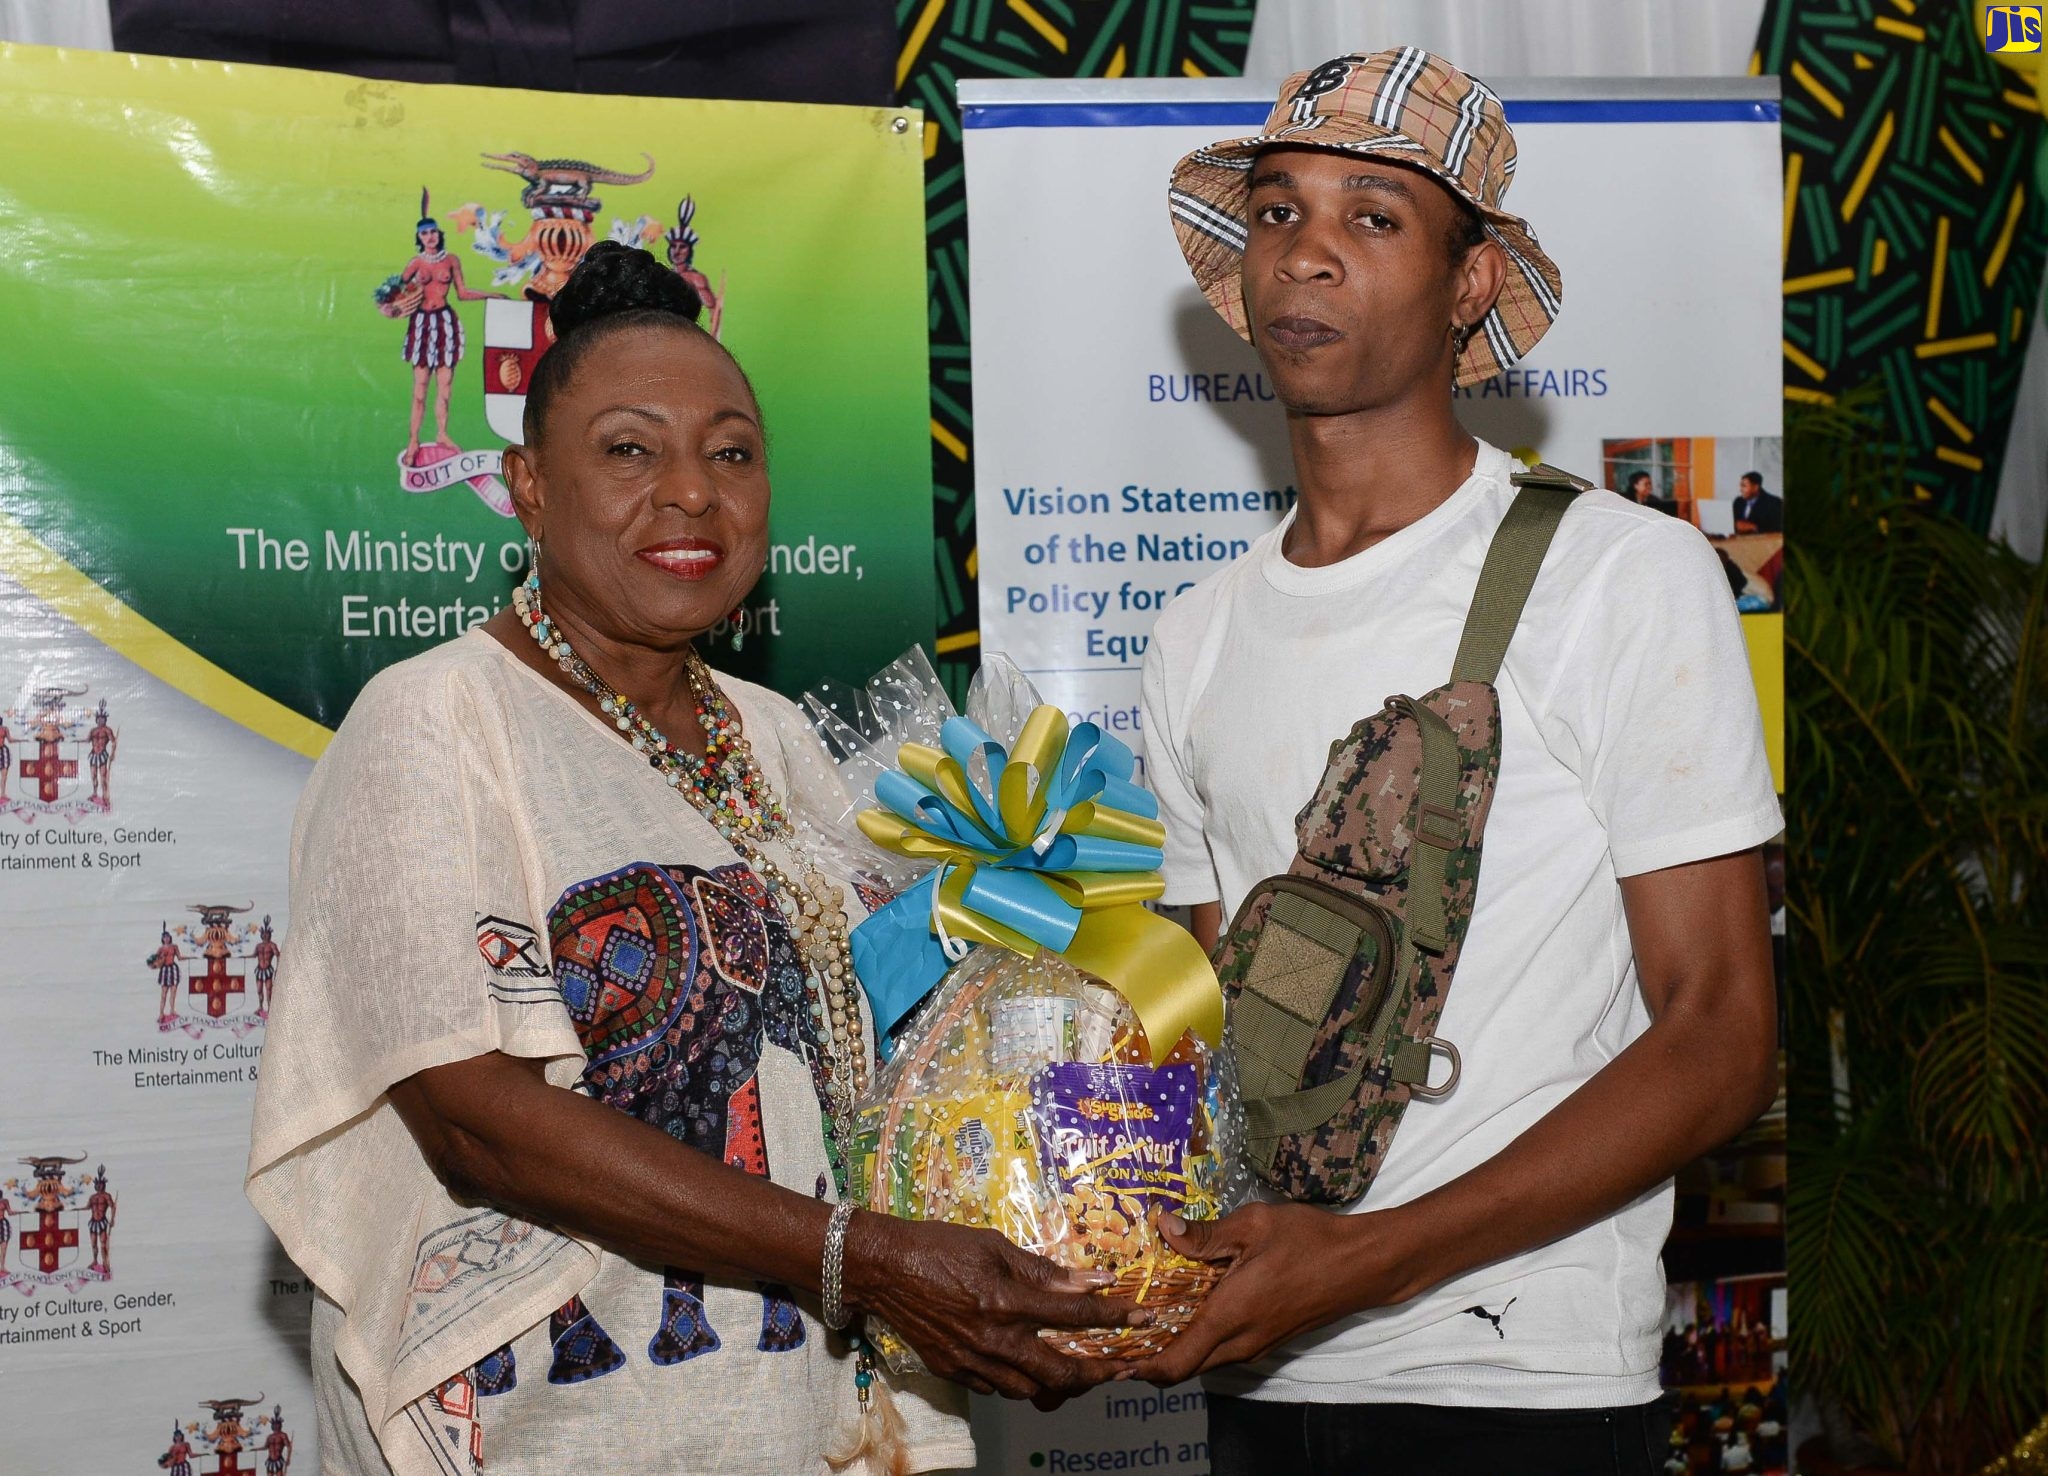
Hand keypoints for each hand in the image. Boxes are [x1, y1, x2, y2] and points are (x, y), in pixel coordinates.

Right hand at [844, 1213, 1146, 1400]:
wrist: (884, 1270)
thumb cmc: (941, 1247)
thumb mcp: (995, 1246)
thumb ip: (1043, 1270)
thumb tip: (1089, 1280)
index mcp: (1006, 1300)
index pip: (1074, 1314)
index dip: (1113, 1316)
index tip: (1140, 1316)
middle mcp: (994, 1339)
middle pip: (1060, 1375)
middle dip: (1098, 1375)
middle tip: (1120, 1367)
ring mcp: (974, 1362)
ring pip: (1032, 1392)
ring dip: (1060, 1386)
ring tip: (1080, 1372)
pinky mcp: (956, 1373)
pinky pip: (1000, 1391)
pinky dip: (1022, 1384)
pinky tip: (1031, 1368)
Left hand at [1124, 1202, 1422, 1386]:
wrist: (1361, 1265)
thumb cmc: (1310, 1241)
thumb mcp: (1254, 1225)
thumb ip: (1206, 1233)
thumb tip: (1163, 1225)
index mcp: (1229, 1316)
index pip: (1175, 1363)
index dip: (1140, 1367)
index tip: (1113, 1355)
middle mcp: (1240, 1341)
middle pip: (1184, 1367)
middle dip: (1150, 1357)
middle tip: (1121, 1331)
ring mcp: (1257, 1344)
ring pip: (1204, 1360)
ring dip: (1176, 1348)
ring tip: (1148, 1317)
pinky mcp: (1269, 1338)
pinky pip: (1223, 1350)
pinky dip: (1199, 1340)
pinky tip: (1189, 1308)